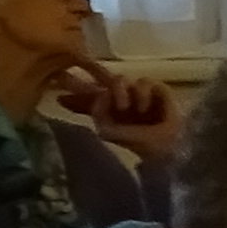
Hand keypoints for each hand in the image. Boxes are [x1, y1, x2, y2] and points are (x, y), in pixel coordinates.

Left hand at [60, 61, 182, 157]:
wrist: (165, 148)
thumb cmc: (138, 145)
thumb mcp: (109, 132)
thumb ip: (98, 112)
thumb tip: (95, 95)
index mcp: (109, 113)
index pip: (88, 99)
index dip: (74, 95)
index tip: (62, 96)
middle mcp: (122, 102)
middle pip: (107, 84)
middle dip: (105, 88)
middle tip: (108, 97)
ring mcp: (139, 96)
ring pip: (123, 79)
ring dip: (121, 91)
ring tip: (125, 107)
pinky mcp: (158, 92)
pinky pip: (144, 81)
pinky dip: (141, 92)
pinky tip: (143, 107)